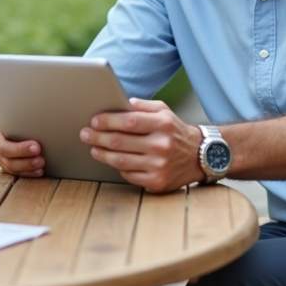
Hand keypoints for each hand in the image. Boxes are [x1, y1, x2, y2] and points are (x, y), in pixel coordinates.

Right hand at [0, 117, 45, 177]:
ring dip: (27, 166)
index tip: (36, 146)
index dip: (19, 147)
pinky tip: (39, 171)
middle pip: (5, 152)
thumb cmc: (26, 116)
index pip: (2, 138)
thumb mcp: (22, 115)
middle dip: (24, 155)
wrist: (26, 124)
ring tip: (41, 163)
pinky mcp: (6, 164)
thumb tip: (43, 118)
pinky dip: (27, 173)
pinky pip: (15, 172)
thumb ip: (25, 119)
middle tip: (40, 156)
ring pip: (9, 165)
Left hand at [80, 98, 203, 192]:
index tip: (94, 121)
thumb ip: (142, 106)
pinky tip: (112, 161)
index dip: (108, 121)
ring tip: (93, 148)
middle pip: (120, 142)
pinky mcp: (157, 182)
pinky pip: (129, 176)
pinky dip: (118, 168)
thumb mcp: (164, 111)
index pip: (129, 122)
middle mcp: (162, 145)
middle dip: (98, 137)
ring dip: (102, 154)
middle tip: (85, 134)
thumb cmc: (175, 131)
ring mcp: (159, 166)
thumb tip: (118, 103)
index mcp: (163, 124)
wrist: (200, 156)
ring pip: (121, 161)